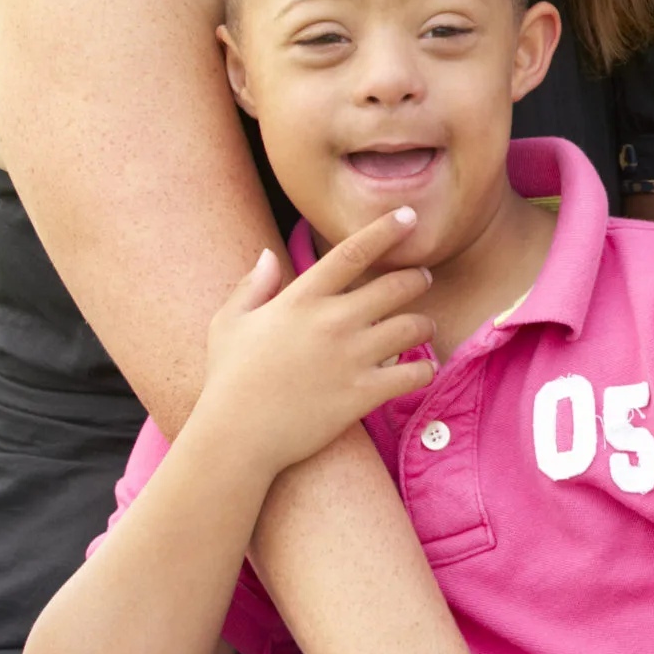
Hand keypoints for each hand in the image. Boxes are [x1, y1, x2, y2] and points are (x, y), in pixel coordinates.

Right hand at [192, 211, 435, 478]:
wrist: (235, 438)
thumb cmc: (228, 379)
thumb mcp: (228, 324)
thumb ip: (252, 286)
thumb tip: (269, 254)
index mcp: (301, 300)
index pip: (352, 252)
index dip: (385, 230)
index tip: (409, 216)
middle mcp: (332, 322)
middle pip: (397, 285)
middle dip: (417, 278)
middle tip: (422, 279)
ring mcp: (351, 357)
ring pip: (414, 326)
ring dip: (424, 324)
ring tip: (421, 326)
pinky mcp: (364, 392)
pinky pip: (415, 372)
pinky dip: (425, 368)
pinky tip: (420, 368)